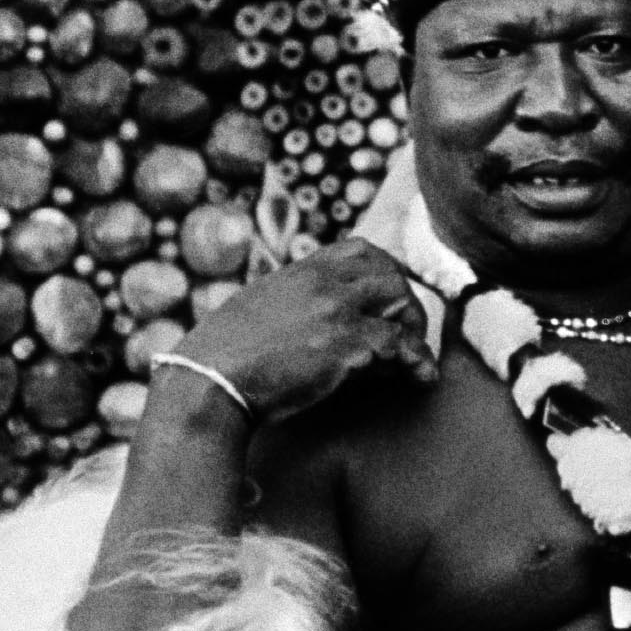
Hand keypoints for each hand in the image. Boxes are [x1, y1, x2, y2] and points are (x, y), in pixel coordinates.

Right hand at [160, 242, 437, 426]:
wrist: (208, 381)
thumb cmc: (222, 357)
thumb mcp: (254, 309)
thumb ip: (288, 301)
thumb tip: (311, 316)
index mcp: (299, 271)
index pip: (361, 249)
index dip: (386, 273)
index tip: (390, 302)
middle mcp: (320, 282)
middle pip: (390, 273)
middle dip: (407, 302)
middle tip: (409, 333)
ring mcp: (334, 310)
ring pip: (401, 302)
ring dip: (414, 330)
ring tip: (414, 358)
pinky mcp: (345, 344)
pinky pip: (399, 344)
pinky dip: (416, 360)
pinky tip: (422, 378)